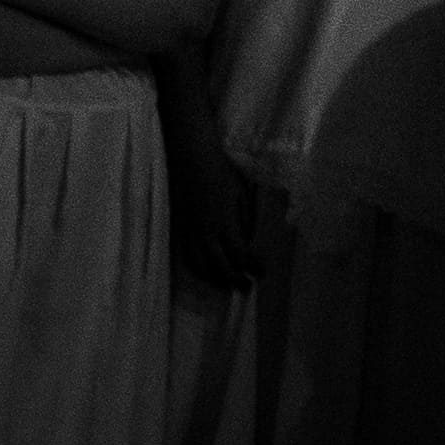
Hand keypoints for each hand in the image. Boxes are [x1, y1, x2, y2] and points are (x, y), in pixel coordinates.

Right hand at [174, 153, 273, 292]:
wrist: (191, 159)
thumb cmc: (221, 171)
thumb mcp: (241, 193)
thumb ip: (243, 219)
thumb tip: (248, 240)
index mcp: (225, 221)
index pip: (241, 253)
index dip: (253, 265)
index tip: (263, 272)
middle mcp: (207, 232)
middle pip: (221, 266)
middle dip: (236, 279)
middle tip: (248, 285)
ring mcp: (191, 233)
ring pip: (202, 266)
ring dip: (216, 279)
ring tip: (229, 285)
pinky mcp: (181, 230)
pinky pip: (188, 258)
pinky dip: (199, 271)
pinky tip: (208, 274)